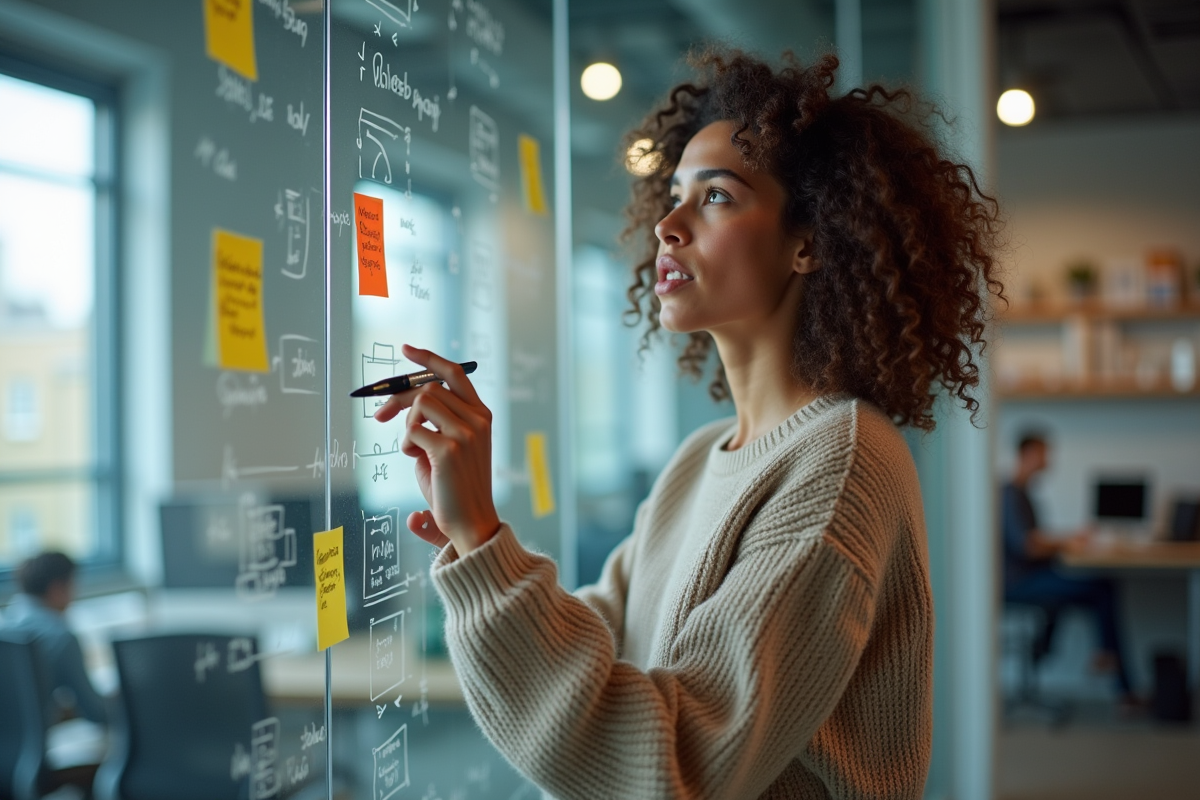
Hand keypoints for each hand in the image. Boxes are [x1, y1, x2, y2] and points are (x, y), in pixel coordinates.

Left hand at [373, 344, 500, 554]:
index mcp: (481, 415)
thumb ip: (436, 419)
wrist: (470, 521)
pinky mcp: (449, 448)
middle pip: (428, 387)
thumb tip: (407, 397)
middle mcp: (477, 419)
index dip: (429, 359)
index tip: (407, 350)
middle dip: (399, 398)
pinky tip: (416, 460)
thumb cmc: (454, 485)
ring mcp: (466, 432)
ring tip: (413, 450)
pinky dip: (406, 444)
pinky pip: (412, 430)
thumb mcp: (448, 443)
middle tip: (380, 415)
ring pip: (421, 404)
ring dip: (407, 425)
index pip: (455, 373)